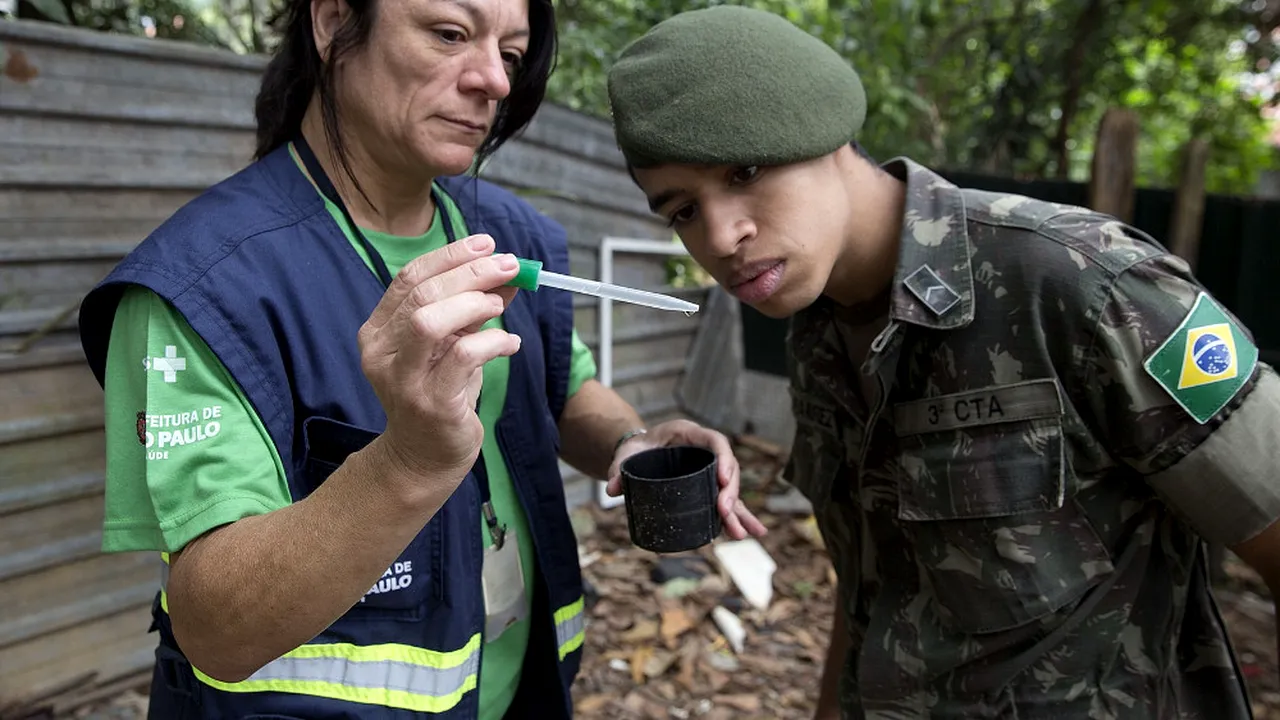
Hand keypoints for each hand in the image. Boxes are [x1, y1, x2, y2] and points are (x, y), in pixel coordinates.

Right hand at [358, 233, 520, 482]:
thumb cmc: (440, 394)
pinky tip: (510, 344)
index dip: (450, 255)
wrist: (425, 456)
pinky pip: (463, 357)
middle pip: (422, 294)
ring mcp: (402, 379)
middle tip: (510, 266)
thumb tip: (507, 274)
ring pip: (430, 321)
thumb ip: (473, 309)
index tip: (487, 244)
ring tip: (501, 306)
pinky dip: (493, 342)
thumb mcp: (453, 344)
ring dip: (473, 303)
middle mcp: (382, 353)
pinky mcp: (430, 403)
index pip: (409, 278)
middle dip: (470, 273)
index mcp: (378, 331)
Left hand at [605, 419, 767, 540]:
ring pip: (730, 490)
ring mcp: (707, 470)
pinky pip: (725, 502)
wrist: (638, 451)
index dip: (724, 459)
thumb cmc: (635, 448)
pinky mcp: (706, 487)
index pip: (715, 442)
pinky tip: (748, 532)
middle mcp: (704, 451)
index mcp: (689, 434)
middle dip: (730, 493)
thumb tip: (612, 489)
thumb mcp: (626, 454)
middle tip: (725, 513)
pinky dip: (737, 517)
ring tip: (748, 533)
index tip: (723, 480)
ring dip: (739, 512)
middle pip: (727, 469)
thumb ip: (618, 469)